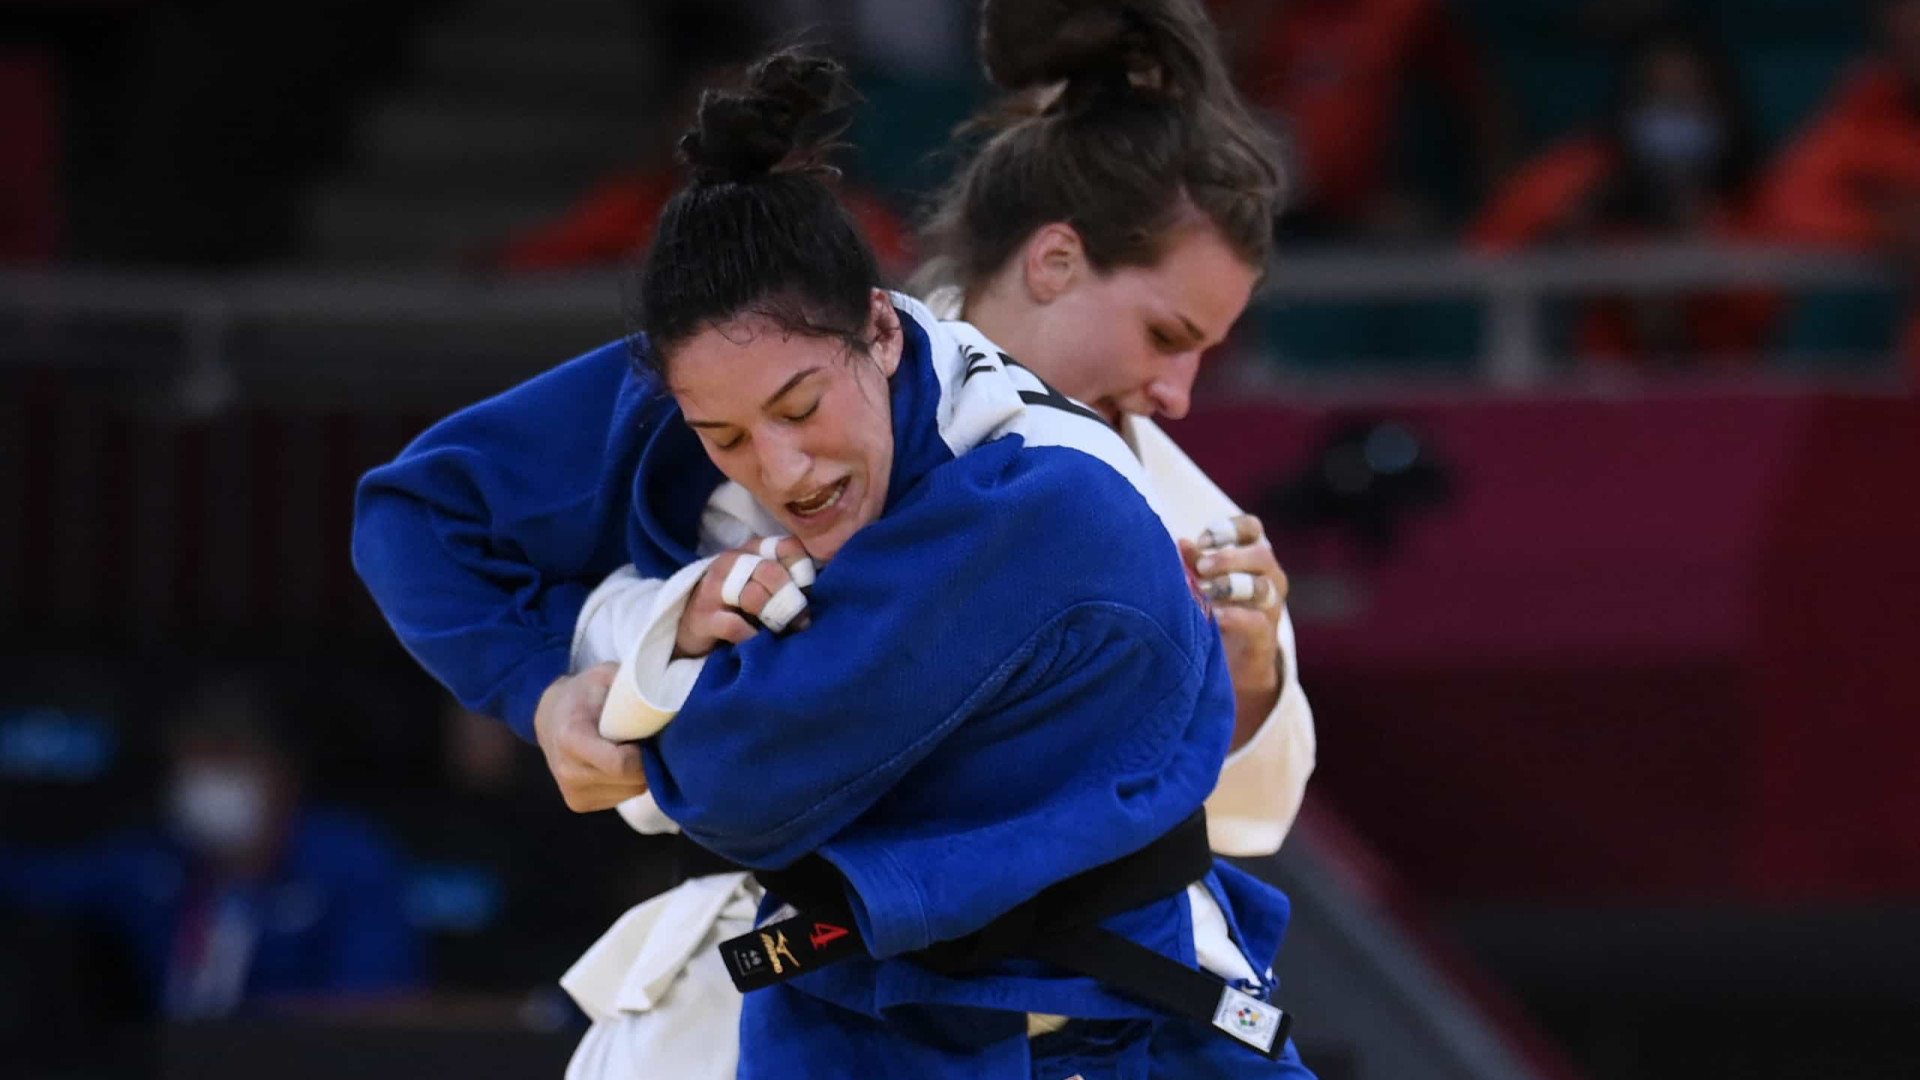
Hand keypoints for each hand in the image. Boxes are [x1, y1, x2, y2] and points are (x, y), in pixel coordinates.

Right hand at [534, 663, 647, 812]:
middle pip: (631, 782)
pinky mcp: (578, 804)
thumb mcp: (605, 676)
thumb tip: (666, 689)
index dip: (645, 754)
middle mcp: (568, 772)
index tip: (649, 736)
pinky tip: (622, 763)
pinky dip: (629, 782)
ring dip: (640, 774)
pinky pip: (621, 798)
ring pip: (631, 792)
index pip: (621, 765)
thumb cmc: (582, 693)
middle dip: (648, 763)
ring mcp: (572, 793)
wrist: (548, 717)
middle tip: (646, 740)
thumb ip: (632, 684)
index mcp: (571, 740)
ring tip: (632, 749)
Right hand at [673, 536, 814, 658]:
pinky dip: (751, 637)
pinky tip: (756, 642)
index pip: (787, 547)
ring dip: (774, 619)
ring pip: (754, 597)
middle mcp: (731, 561)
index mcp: (752, 549)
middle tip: (801, 622)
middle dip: (791, 600)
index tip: (808, 593)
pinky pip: (736, 626)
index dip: (803, 571)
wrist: (692, 631)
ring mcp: (714, 588)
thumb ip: (788, 581)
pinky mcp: (702, 617)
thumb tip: (821, 594)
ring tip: (780, 632)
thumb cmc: (738, 606)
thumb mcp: (763, 585)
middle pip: (772, 573)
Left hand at [1180, 514, 1289, 748]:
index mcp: (1253, 557)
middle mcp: (1269, 577)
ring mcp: (1271, 606)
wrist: (1233, 663)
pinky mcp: (1266, 636)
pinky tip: (1214, 617)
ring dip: (1231, 585)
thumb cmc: (1216, 609)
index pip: (1252, 528)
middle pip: (1262, 554)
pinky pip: (1257, 621)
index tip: (1203, 541)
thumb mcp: (1204, 582)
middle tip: (1202, 567)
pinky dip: (1234, 617)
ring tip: (1204, 592)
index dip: (1229, 529)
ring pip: (1263, 586)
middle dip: (1229, 557)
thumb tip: (1181, 542)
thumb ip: (1194, 562)